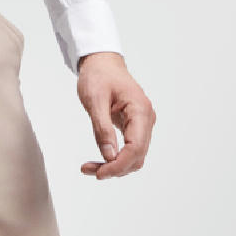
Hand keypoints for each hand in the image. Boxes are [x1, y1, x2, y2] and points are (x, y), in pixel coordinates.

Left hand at [75, 52, 155, 179]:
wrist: (101, 62)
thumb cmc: (98, 75)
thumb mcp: (95, 99)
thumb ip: (102, 128)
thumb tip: (110, 157)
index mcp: (140, 110)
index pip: (136, 148)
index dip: (119, 165)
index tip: (99, 173)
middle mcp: (146, 119)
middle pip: (137, 156)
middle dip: (115, 168)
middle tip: (88, 170)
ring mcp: (142, 124)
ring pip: (134, 156)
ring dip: (114, 165)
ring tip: (90, 167)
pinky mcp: (135, 126)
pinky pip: (129, 148)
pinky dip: (115, 157)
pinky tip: (100, 160)